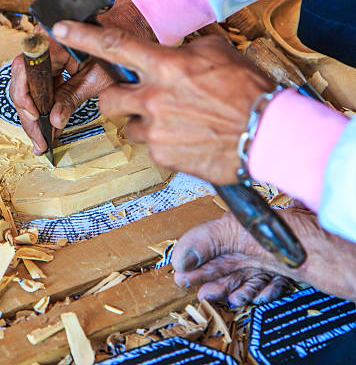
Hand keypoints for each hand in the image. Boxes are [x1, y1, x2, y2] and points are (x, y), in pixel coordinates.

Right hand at [10, 0, 154, 154]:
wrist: (129, 31)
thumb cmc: (117, 48)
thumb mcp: (96, 78)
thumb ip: (72, 97)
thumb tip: (54, 120)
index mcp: (52, 41)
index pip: (24, 68)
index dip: (24, 95)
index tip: (35, 115)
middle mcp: (43, 45)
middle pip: (23, 83)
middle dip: (29, 116)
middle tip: (38, 139)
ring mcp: (45, 57)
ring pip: (29, 89)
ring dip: (34, 116)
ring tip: (42, 139)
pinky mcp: (51, 67)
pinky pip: (40, 88)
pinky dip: (43, 109)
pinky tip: (46, 128)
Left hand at [51, 21, 274, 184]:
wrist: (267, 135)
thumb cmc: (247, 94)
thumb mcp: (218, 55)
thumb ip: (185, 51)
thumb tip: (173, 50)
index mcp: (165, 67)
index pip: (114, 45)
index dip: (83, 36)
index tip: (61, 29)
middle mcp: (153, 98)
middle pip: (107, 99)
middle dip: (115, 100)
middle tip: (136, 101)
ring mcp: (154, 130)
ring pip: (128, 126)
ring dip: (144, 124)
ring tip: (176, 123)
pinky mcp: (161, 155)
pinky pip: (150, 147)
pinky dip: (163, 143)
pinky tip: (187, 139)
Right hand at [172, 208, 355, 304]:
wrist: (341, 255)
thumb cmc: (304, 237)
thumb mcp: (244, 232)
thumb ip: (209, 240)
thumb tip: (182, 255)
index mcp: (243, 224)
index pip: (209, 238)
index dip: (194, 254)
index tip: (180, 268)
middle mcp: (257, 239)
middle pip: (224, 260)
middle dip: (207, 275)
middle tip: (190, 285)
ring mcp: (273, 256)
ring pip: (244, 275)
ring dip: (230, 289)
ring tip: (219, 297)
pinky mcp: (290, 271)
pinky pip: (268, 284)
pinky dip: (260, 293)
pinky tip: (257, 296)